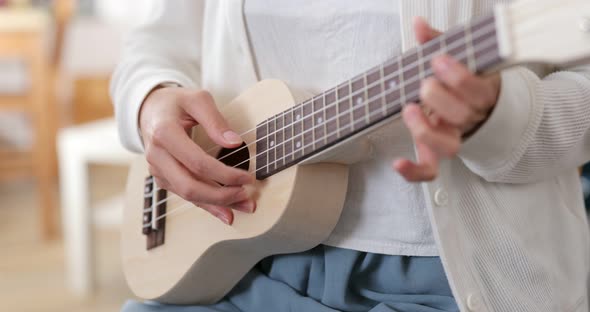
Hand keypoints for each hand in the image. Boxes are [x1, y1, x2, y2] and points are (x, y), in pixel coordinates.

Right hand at [140, 86, 255, 224]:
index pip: (197, 162)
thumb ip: (216, 120)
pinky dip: (207, 205)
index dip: (224, 174)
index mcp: (164, 133)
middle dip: (221, 196)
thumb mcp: (197, 99)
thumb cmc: (176, 103)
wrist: (150, 109)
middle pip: (190, 186)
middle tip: (247, 196)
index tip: (248, 177)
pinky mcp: (163, 178)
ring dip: (217, 205)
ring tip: (244, 206)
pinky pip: (186, 195)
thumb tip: (234, 143)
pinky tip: (225, 211)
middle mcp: (157, 155)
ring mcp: (158, 169)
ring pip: (188, 195)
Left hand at [394, 17, 500, 181]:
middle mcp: (470, 119)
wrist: (474, 105)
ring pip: (449, 148)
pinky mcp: (436, 152)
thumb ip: (438, 42)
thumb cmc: (462, 79)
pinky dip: (413, 172)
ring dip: (426, 131)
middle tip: (424, 83)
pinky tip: (397, 163)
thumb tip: (419, 25)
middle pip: (462, 117)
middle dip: (439, 98)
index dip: (459, 78)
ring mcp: (453, 137)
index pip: (479, 91)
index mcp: (482, 93)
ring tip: (410, 110)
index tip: (438, 60)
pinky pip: (429, 170)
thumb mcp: (455, 57)